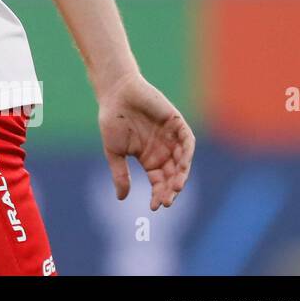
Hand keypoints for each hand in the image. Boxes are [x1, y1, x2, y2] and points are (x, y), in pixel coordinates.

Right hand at [97, 73, 194, 209]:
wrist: (116, 93)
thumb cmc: (112, 120)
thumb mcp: (114, 151)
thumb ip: (120, 174)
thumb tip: (122, 198)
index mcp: (149, 159)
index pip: (159, 182)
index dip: (158, 194)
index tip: (154, 207)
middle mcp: (163, 151)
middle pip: (173, 175)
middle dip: (170, 189)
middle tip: (166, 201)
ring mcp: (171, 137)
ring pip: (182, 162)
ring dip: (181, 175)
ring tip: (176, 187)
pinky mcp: (177, 123)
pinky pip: (188, 141)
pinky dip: (187, 154)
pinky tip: (182, 166)